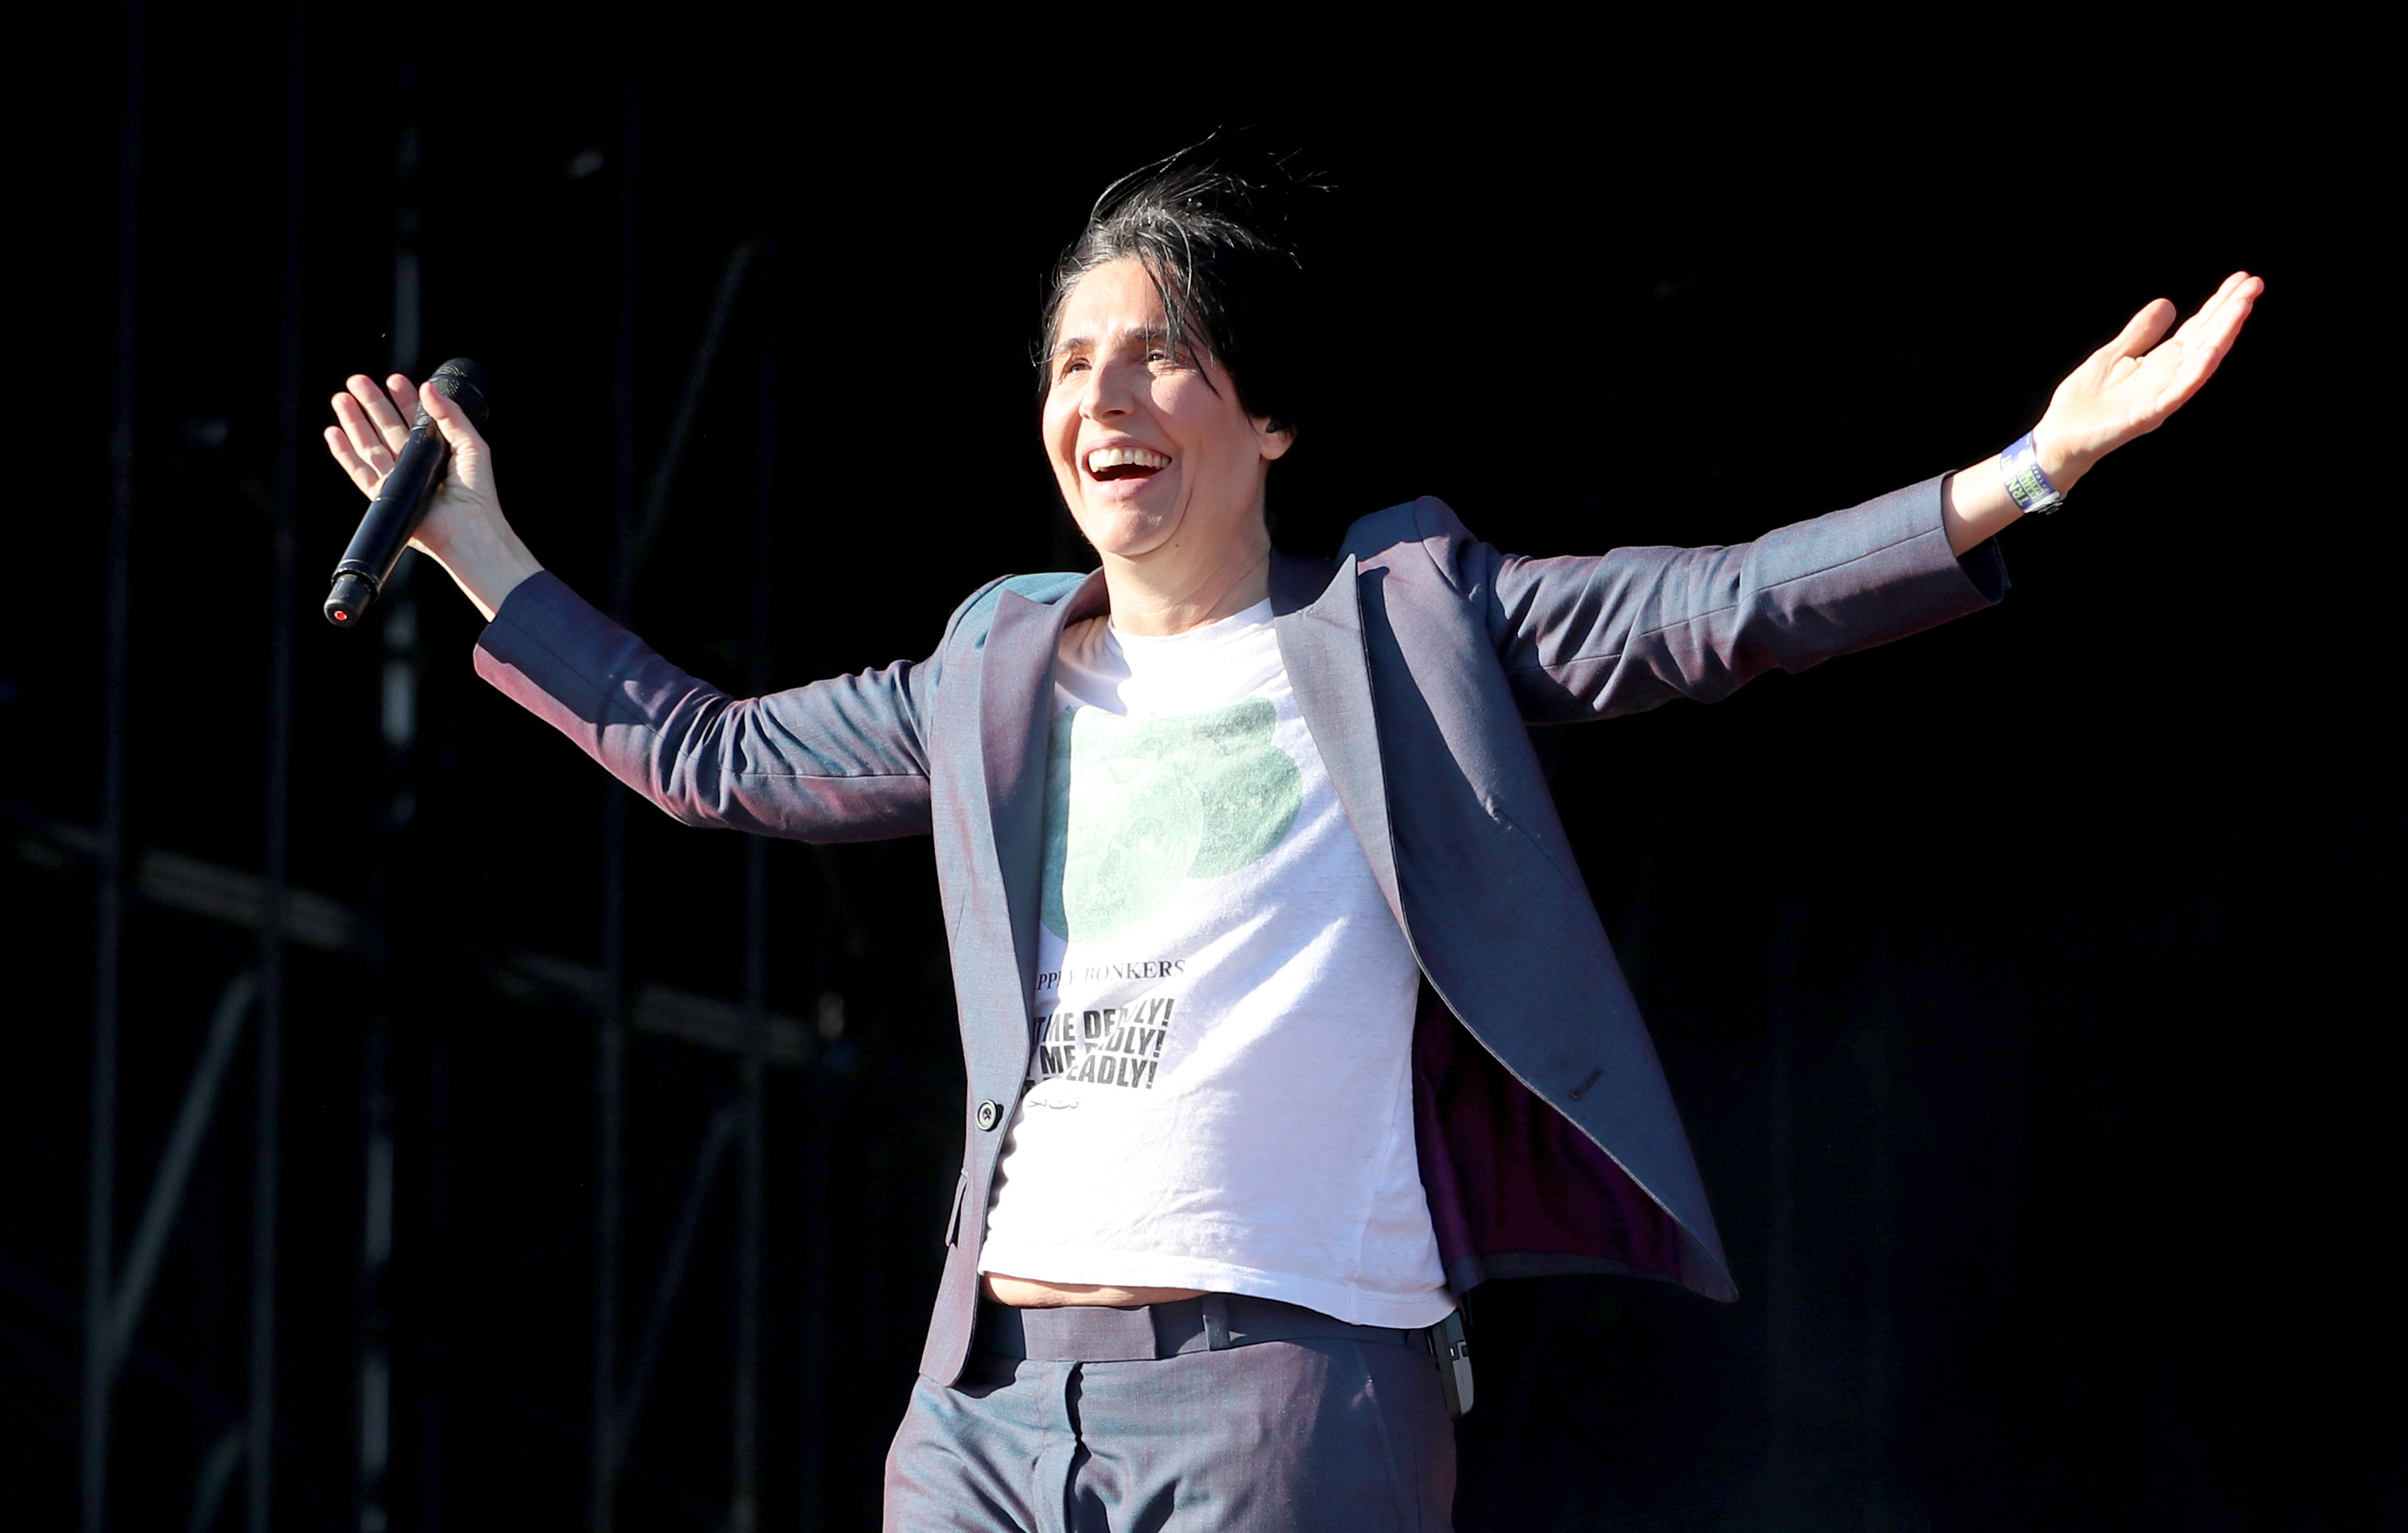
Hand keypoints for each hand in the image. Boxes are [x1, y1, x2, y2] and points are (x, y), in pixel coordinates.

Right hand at [323, 373, 539, 619]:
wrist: (467, 529)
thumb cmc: (477, 494)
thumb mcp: (471, 445)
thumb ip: (450, 415)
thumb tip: (428, 388)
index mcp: (436, 452)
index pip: (415, 420)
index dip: (404, 400)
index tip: (394, 379)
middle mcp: (414, 465)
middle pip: (387, 428)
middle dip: (372, 403)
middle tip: (357, 380)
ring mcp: (397, 480)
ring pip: (369, 444)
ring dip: (353, 421)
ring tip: (341, 398)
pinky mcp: (383, 496)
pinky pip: (358, 471)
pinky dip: (344, 452)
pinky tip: (333, 432)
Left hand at [2033, 271, 2263, 489]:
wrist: (2058, 435)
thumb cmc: (2085, 400)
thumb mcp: (2114, 354)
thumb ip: (2141, 332)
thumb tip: (2168, 303)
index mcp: (2161, 362)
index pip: (2198, 328)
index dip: (2219, 305)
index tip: (2242, 279)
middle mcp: (2168, 377)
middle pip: (2207, 339)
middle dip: (2231, 312)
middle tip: (2254, 283)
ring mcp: (2161, 395)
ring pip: (2201, 361)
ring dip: (2223, 334)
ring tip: (2243, 306)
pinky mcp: (2148, 414)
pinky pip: (2178, 392)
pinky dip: (2195, 373)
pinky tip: (2210, 351)